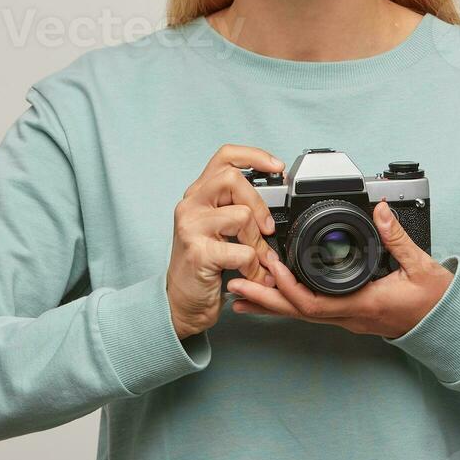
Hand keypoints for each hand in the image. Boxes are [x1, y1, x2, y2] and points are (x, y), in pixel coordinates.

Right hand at [165, 144, 283, 340]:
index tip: (277, 167)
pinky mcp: (198, 253)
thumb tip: (274, 204)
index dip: (254, 156)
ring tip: (259, 260)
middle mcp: (190, 205)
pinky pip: (241, 251)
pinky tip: (253, 277)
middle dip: (259, 204)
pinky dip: (254, 267)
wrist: (181, 303)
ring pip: (241, 215)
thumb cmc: (203, 266)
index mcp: (198, 195)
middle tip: (267, 228)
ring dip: (258, 243)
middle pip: (233, 180)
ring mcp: (191, 228)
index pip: (224, 157)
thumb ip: (236, 209)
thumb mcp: (218, 230)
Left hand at [226, 200, 452, 338]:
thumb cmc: (435, 301)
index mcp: (363, 304)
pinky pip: (311, 311)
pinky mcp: (350, 314)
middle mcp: (350, 316)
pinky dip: (288, 302)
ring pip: (301, 314)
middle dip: (264, 300)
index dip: (288, 288)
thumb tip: (381, 210)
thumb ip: (398, 237)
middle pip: (297, 313)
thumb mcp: (421, 266)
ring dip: (271, 303)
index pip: (315, 305)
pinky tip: (274, 295)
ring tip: (242, 293)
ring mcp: (349, 318)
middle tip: (235, 287)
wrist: (448, 326)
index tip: (270, 268)